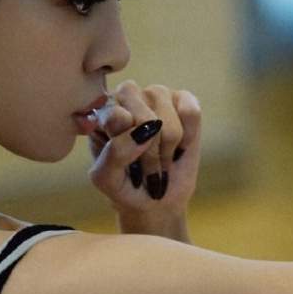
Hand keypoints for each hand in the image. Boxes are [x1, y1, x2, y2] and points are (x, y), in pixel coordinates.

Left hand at [86, 80, 201, 216]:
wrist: (157, 199)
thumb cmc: (125, 186)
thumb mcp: (107, 179)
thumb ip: (114, 154)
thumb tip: (143, 130)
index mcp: (102, 112)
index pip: (115, 117)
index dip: (127, 147)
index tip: (124, 165)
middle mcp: (126, 96)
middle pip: (144, 119)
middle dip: (150, 153)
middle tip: (147, 169)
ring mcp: (155, 94)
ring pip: (167, 121)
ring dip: (167, 150)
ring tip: (161, 160)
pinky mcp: (182, 98)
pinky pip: (190, 113)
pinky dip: (188, 138)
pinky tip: (179, 145)